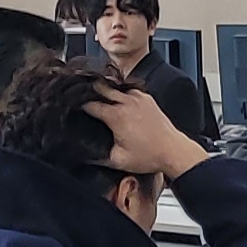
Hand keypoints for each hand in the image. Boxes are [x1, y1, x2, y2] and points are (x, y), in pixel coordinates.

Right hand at [87, 80, 204, 181]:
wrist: (173, 151)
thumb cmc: (149, 156)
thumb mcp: (118, 161)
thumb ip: (98, 157)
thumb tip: (84, 155)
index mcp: (116, 116)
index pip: (90, 104)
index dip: (79, 105)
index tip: (73, 107)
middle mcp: (127, 102)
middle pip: (101, 88)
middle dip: (89, 90)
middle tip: (80, 94)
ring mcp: (139, 98)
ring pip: (116, 86)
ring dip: (105, 89)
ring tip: (97, 94)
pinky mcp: (148, 99)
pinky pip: (130, 89)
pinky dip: (121, 91)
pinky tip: (118, 98)